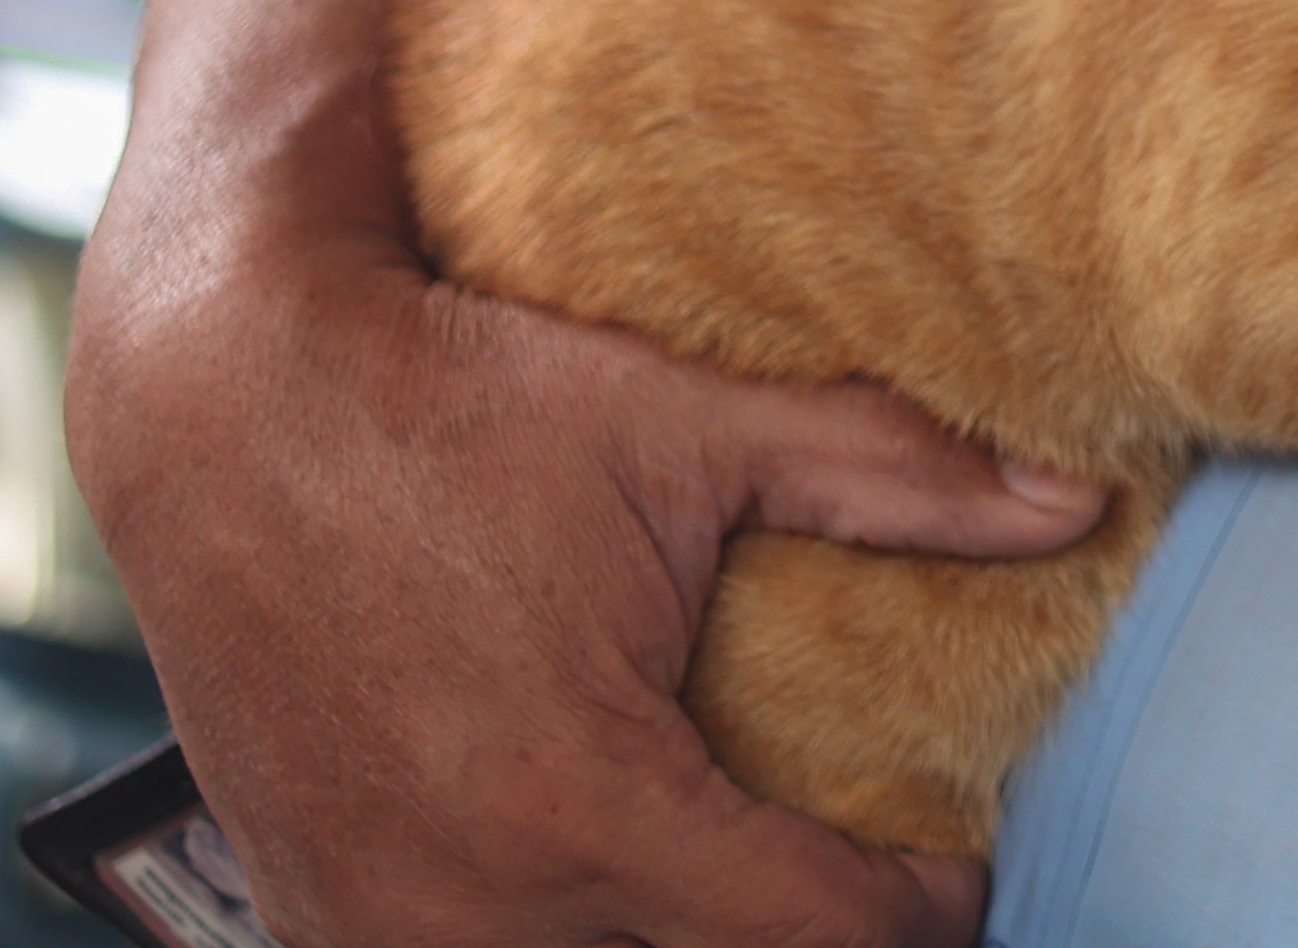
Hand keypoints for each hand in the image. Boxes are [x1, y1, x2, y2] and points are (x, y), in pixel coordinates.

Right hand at [81, 221, 1102, 946]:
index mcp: (581, 802)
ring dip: (663, 947)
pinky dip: (545, 946)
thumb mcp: (684, 428)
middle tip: (852, 885)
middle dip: (788, 945)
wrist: (217, 405)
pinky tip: (597, 894)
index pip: (809, 938)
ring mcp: (373, 931)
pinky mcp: (310, 921)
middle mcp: (469, 906)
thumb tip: (1081, 498)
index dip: (916, 916)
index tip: (958, 875)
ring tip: (735, 886)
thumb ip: (890, 477)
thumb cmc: (456, 403)